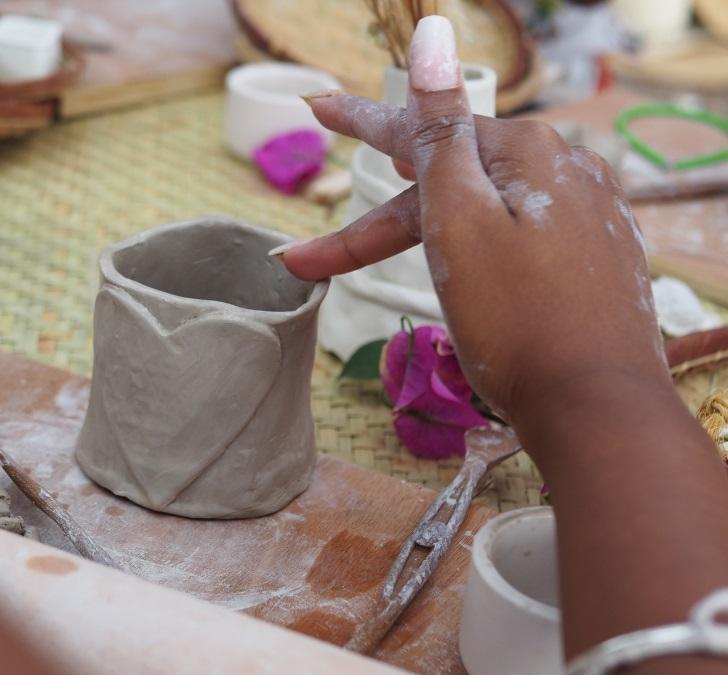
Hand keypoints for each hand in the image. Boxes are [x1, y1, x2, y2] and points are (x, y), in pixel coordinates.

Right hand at [276, 16, 668, 426]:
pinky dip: (472, 246)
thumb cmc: (516, 319)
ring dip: (420, 234)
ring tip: (376, 256)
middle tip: (306, 257)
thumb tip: (433, 37)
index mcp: (526, 152)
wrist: (596, 409)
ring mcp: (586, 216)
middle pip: (448, 185)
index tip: (314, 107)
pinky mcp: (592, 261)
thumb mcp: (460, 220)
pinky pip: (516, 236)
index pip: (423, 130)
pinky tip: (461, 260)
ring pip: (480, 213)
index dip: (361, 122)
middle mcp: (564, 171)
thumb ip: (440, 132)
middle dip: (375, 223)